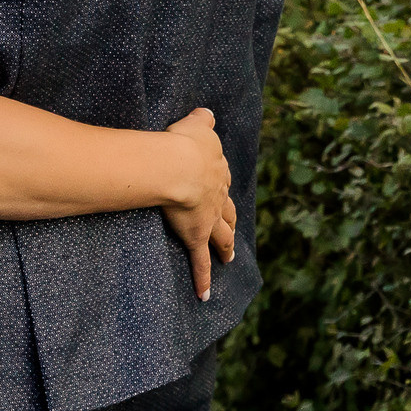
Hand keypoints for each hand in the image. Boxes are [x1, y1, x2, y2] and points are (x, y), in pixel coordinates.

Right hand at [162, 107, 236, 300]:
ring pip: (222, 237)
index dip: (218, 184)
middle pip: (227, 211)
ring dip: (226, 248)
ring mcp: (210, 219)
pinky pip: (200, 262)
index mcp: (217, 170)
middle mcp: (218, 196)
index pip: (220, 179)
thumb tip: (208, 113)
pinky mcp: (197, 237)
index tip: (218, 188)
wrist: (178, 167)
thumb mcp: (196, 124)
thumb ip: (203, 120)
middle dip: (230, 221)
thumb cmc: (184, 144)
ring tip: (229, 257)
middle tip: (232, 231)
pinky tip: (205, 296)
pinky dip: (202, 280)